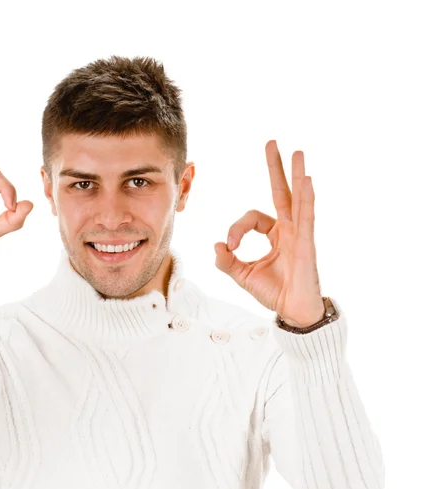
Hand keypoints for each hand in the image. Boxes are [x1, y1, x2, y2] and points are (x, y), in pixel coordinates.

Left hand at [214, 140, 324, 327]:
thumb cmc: (274, 292)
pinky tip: (306, 179)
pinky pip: (306, 216)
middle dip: (276, 168)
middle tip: (271, 142)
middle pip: (281, 192)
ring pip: (297, 198)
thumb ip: (227, 261)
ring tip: (296, 152)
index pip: (252, 217)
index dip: (237, 228)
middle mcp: (289, 229)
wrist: (292, 312)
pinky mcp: (307, 243)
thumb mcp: (242, 275)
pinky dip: (306, 198)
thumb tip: (216, 246)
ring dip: (296, 174)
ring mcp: (300, 234)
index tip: (230, 246)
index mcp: (275, 234)